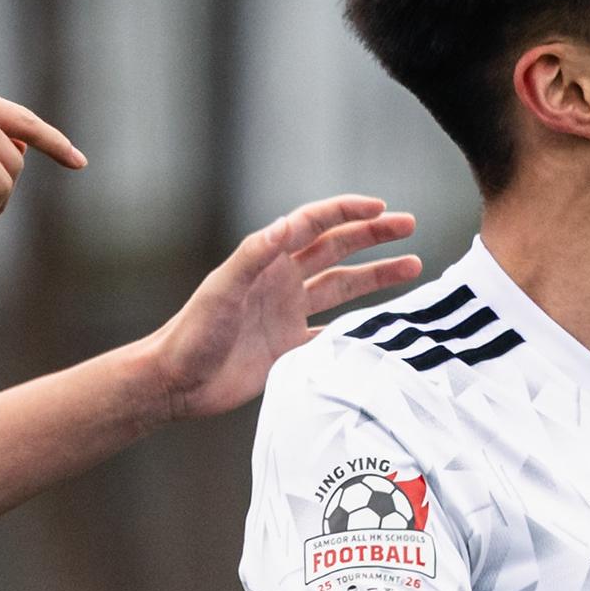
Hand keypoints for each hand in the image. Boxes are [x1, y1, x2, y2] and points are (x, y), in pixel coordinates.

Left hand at [138, 197, 421, 418]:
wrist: (176, 382)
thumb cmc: (191, 333)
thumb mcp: (222, 289)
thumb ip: (254, 255)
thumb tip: (287, 224)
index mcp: (267, 262)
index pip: (315, 226)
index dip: (348, 213)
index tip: (381, 208)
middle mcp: (281, 283)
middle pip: (337, 250)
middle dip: (373, 236)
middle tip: (410, 226)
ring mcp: (287, 315)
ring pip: (342, 288)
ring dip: (376, 277)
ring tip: (413, 266)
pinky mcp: (289, 349)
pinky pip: (334, 332)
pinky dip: (359, 327)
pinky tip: (385, 324)